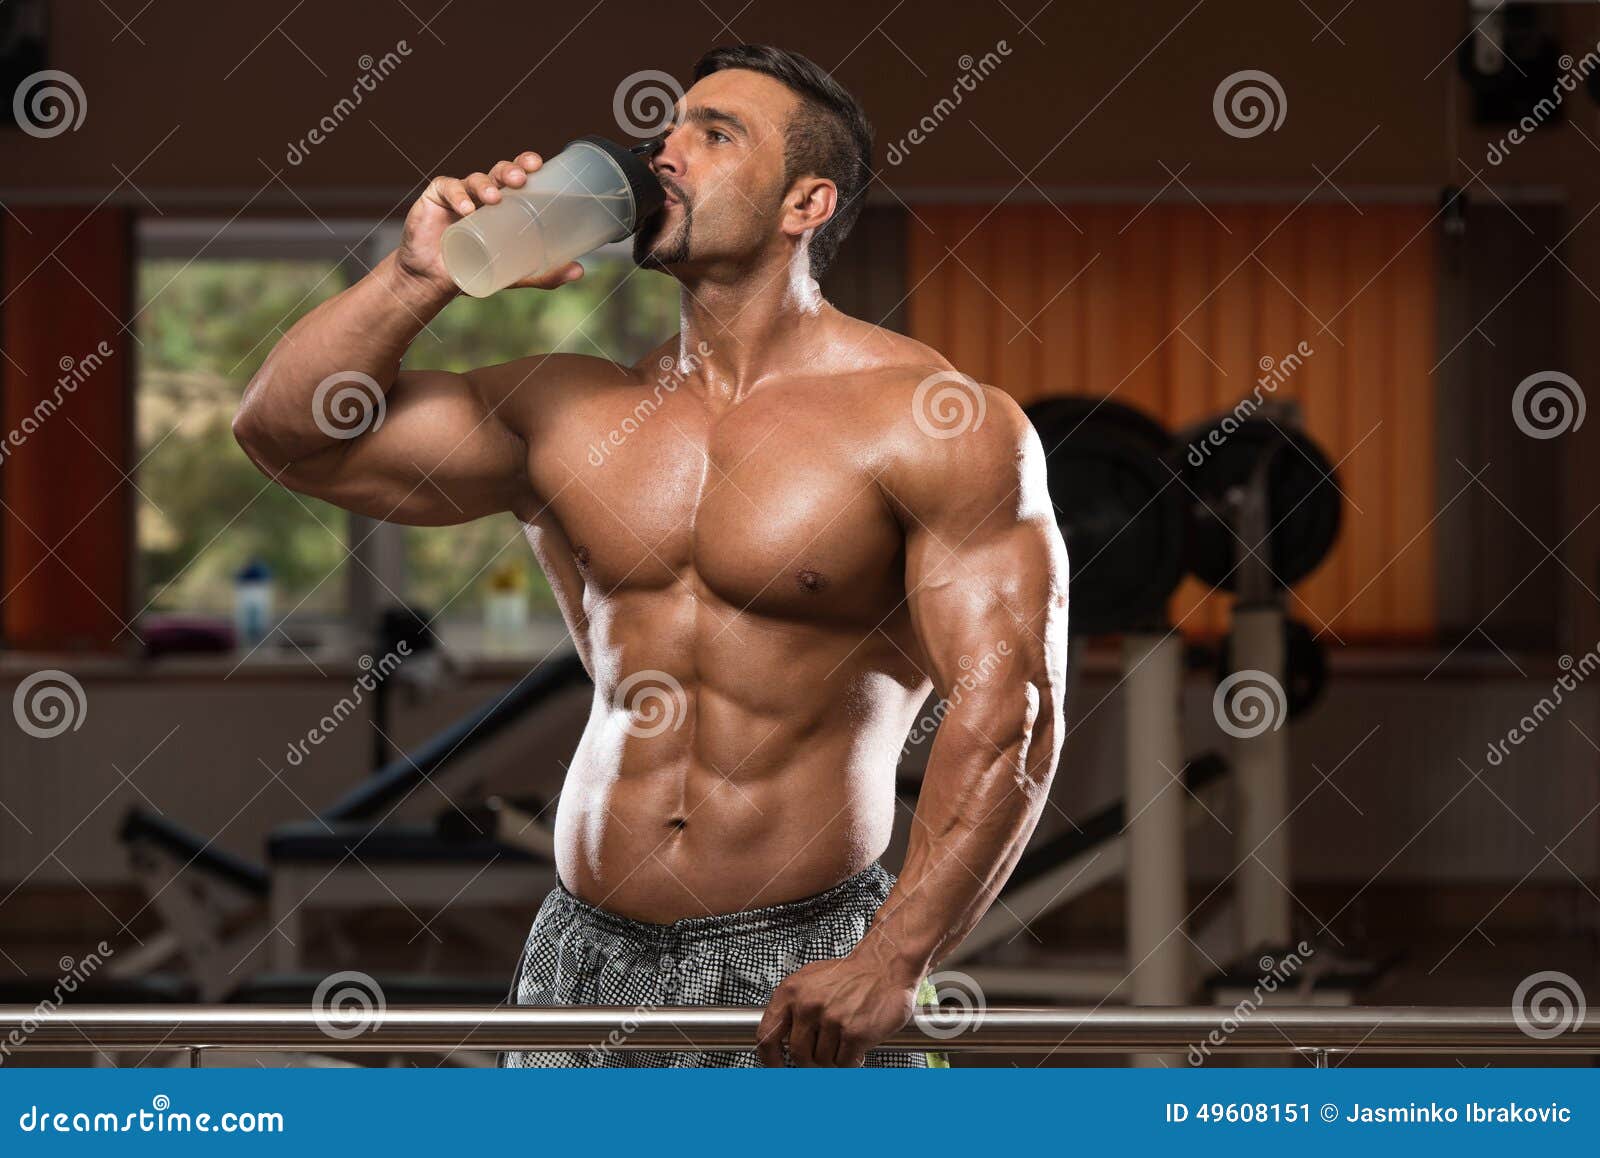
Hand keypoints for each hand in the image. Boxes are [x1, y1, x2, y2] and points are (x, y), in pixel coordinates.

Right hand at [397, 152, 585, 295]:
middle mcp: (482, 194)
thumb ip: (543, 273)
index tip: (538, 164)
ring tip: (494, 199)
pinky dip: (458, 196)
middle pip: (499, 172)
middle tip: (520, 179)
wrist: (434, 282)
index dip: (526, 164)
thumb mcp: (513, 273)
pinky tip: (466, 209)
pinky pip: (448, 189)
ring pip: (475, 179)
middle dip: (510, 170)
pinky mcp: (435, 198)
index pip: (517, 176)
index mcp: (503, 203)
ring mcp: (459, 194)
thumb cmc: (475, 269)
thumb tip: (579, 270)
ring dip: (486, 185)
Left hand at [756, 955, 918, 1066]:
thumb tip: (779, 1040)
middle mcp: (808, 1005)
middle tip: (822, 1055)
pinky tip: (855, 1044)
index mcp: (791, 991)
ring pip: (822, 1061)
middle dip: (810, 1061)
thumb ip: (792, 1008)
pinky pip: (844, 1063)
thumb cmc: (848, 975)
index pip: (767, 1036)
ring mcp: (831, 1019)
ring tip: (843, 1039)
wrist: (884, 966)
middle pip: (798, 1054)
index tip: (776, 1067)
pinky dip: (850, 1060)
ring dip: (834, 1057)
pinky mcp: (854, 1033)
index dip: (769, 1059)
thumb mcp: (809, 981)